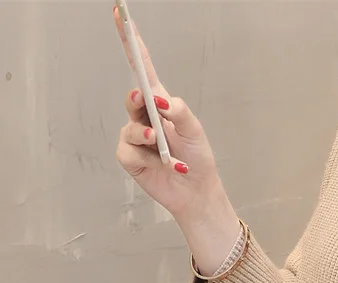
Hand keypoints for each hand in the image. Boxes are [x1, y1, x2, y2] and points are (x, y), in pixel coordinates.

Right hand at [113, 5, 232, 225]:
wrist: (196, 193)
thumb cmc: (198, 160)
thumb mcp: (195, 132)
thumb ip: (179, 112)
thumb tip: (160, 100)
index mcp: (162, 105)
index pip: (145, 72)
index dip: (133, 46)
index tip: (122, 19)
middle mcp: (145, 118)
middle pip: (132, 98)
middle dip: (136, 99)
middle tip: (143, 99)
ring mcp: (136, 138)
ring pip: (131, 128)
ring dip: (147, 136)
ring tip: (162, 146)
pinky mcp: (131, 158)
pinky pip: (128, 151)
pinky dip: (145, 157)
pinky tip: (161, 163)